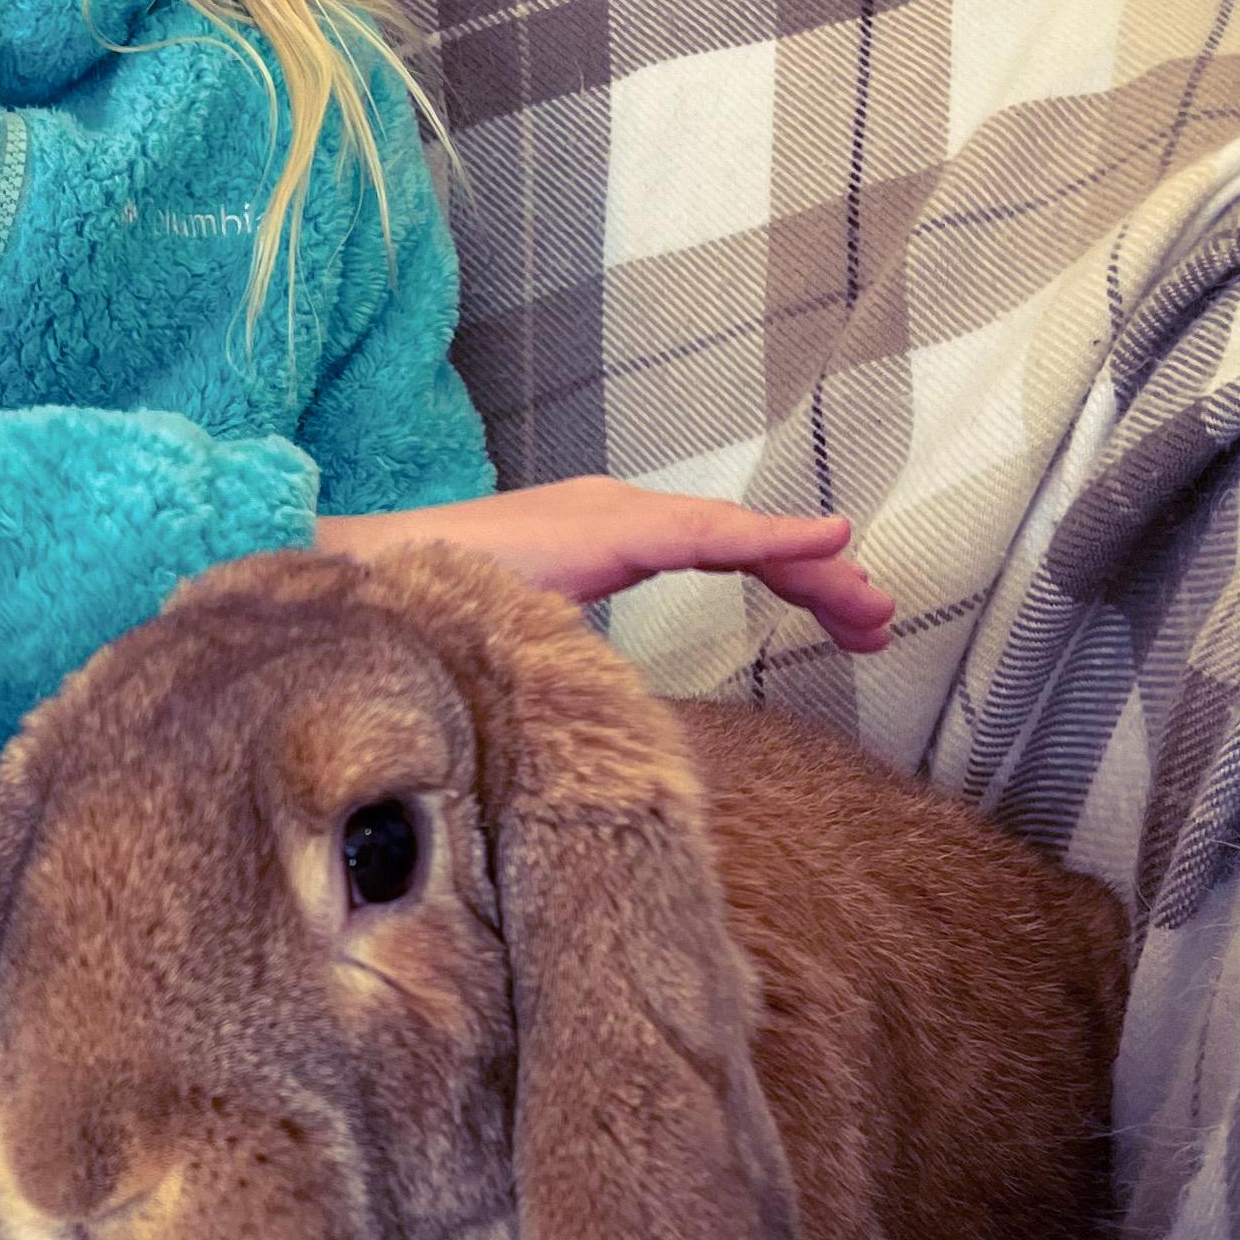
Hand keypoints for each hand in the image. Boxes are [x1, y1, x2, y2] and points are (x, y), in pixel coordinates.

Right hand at [321, 479, 894, 653]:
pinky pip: (711, 535)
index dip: (789, 580)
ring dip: (813, 574)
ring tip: (872, 608)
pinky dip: (775, 542)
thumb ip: (586, 669)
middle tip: (875, 626)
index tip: (847, 626)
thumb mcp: (533, 655)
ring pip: (738, 538)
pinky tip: (829, 548)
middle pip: (739, 545)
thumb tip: (618, 726)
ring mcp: (614, 513)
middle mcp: (615, 516)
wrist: (364, 592)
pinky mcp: (612, 525)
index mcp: (602, 543)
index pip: (716, 556)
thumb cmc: (432, 631)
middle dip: (816, 583)